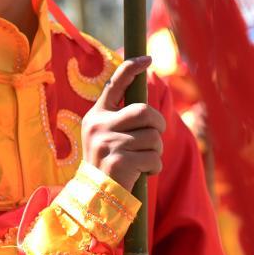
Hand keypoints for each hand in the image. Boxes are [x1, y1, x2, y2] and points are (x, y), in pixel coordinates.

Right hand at [81, 56, 165, 190]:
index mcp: (97, 115)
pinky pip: (153, 158)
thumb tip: (146, 106)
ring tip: (142, 160)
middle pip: (145, 111)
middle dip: (158, 124)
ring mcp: (108, 143)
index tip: (147, 58)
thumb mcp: (107, 135)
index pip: (114, 84)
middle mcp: (99, 125)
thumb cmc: (108, 162)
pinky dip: (154, 167)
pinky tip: (141, 173)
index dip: (131, 68)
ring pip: (153, 137)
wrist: (95, 196)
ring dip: (155, 151)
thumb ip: (122, 119)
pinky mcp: (119, 161)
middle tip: (155, 135)